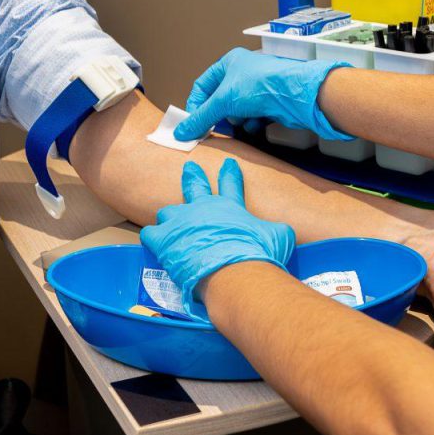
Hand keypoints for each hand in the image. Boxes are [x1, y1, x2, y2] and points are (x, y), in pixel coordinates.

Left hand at [139, 158, 295, 314]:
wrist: (234, 271)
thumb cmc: (257, 254)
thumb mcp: (278, 236)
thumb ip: (275, 229)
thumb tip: (283, 231)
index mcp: (229, 206)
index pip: (230, 183)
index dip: (230, 172)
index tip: (228, 163)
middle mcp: (203, 209)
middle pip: (194, 185)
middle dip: (192, 176)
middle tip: (189, 168)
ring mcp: (181, 222)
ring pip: (168, 211)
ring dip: (169, 217)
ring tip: (168, 223)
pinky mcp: (164, 239)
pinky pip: (150, 234)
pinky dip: (152, 238)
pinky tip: (154, 242)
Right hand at [173, 48, 351, 142]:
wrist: (293, 95)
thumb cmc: (260, 85)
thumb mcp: (222, 101)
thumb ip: (200, 118)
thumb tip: (181, 132)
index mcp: (229, 63)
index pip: (203, 85)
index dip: (196, 104)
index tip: (192, 122)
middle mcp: (243, 73)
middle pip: (220, 100)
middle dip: (219, 115)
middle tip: (214, 127)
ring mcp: (257, 89)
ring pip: (236, 111)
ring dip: (238, 119)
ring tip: (243, 120)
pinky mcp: (269, 103)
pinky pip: (253, 117)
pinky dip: (253, 123)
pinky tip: (257, 123)